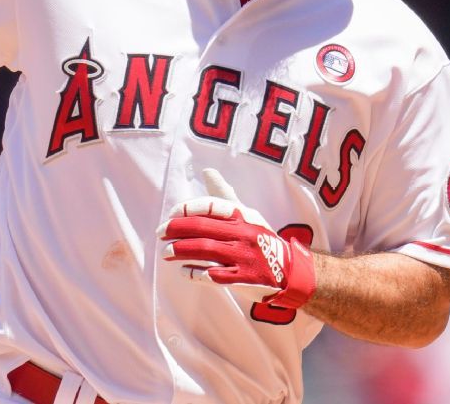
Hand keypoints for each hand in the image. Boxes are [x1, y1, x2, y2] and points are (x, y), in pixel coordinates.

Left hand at [158, 168, 315, 308]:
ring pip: (205, 250)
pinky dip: (195, 273)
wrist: (289, 271)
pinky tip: (183, 271)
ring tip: (165, 252)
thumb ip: (225, 195)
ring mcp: (243, 257)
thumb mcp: (248, 214)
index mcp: (243, 215)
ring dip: (181, 250)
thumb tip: (207, 171)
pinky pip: (213, 275)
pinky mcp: (242, 279)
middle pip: (203, 227)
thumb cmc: (261, 238)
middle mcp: (243, 233)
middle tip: (159, 233)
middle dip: (177, 229)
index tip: (171, 214)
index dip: (187, 208)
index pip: (211, 205)